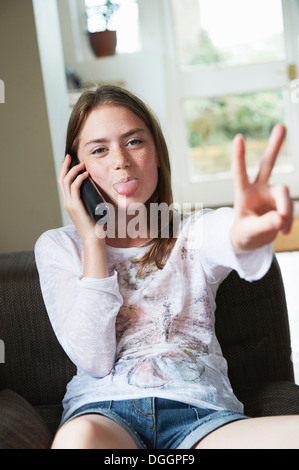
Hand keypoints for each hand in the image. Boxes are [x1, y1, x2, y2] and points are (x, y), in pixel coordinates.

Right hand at [58, 155, 108, 277]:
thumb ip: (93, 200)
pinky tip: (86, 174)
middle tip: (70, 156)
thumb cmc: (97, 226)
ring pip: (66, 182)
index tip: (70, 161)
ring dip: (74, 170)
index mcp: (70, 203)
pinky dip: (79, 178)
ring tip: (82, 164)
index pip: (63, 183)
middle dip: (65, 166)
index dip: (65, 171)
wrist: (94, 239)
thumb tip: (100, 190)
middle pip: (61, 180)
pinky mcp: (75, 206)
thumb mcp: (93, 209)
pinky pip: (74, 188)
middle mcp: (67, 202)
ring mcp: (70, 204)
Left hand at [231, 124, 292, 250]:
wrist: (252, 240)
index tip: (238, 137)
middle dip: (275, 146)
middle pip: (267, 164)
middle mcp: (258, 189)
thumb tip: (281, 218)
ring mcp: (272, 194)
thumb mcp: (248, 233)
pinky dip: (288, 221)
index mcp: (242, 193)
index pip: (240, 173)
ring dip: (285, 210)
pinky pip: (289, 209)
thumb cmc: (244, 234)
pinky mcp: (282, 202)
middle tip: (281, 126)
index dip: (239, 156)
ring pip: (284, 193)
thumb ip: (263, 226)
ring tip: (282, 228)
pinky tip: (284, 231)